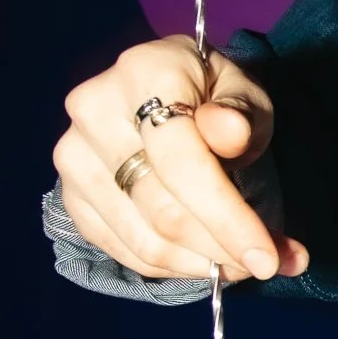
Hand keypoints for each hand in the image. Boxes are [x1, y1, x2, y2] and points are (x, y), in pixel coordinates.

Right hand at [54, 34, 310, 284]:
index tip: (267, 257)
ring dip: (199, 264)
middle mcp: (94, 110)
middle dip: (221, 248)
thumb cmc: (212, 95)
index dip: (226, 217)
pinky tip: (202, 260)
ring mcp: (73, 155)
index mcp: (143, 71)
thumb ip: (241, 115)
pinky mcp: (70, 193)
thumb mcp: (243, 92)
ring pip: (143, 239)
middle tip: (266, 265)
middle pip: (161, 209)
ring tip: (241, 265)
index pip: (182, 162)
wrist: (165, 94)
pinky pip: (122, 249)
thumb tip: (230, 133)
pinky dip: (170, 266)